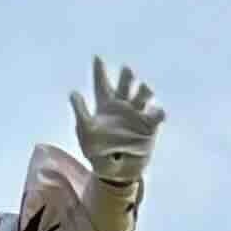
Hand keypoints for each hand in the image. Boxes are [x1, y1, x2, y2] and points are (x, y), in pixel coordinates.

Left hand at [71, 59, 163, 192]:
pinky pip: (157, 115)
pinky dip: (158, 112)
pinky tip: (156, 113)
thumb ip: (81, 112)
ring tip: (144, 87)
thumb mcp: (85, 132)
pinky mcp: (149, 126)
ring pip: (142, 95)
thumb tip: (73, 92)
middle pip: (125, 85)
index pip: (101, 85)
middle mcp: (122, 107)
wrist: (114, 172)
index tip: (96, 57)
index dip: (99, 71)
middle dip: (126, 77)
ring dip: (143, 90)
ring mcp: (137, 115)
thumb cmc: (97, 152)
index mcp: (105, 107)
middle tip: (126, 70)